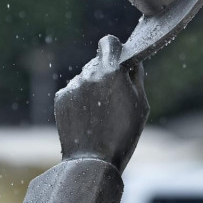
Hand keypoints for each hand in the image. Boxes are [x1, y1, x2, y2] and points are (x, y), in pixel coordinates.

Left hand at [55, 35, 147, 171]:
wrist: (93, 160)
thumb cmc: (123, 134)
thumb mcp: (141, 105)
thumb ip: (136, 77)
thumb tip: (133, 62)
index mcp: (112, 71)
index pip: (109, 42)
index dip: (115, 49)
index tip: (119, 59)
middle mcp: (89, 73)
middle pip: (97, 62)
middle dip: (105, 73)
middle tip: (113, 96)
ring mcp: (73, 86)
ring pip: (85, 78)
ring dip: (92, 87)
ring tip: (99, 113)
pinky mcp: (60, 98)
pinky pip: (73, 91)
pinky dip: (79, 99)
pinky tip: (87, 118)